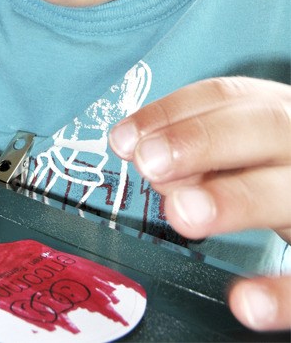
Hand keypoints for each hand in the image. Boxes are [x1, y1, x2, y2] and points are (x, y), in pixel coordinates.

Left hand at [108, 76, 290, 331]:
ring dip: (236, 199)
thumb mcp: (246, 151)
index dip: (172, 113)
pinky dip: (281, 293)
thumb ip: (200, 153)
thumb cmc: (276, 169)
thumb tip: (147, 159)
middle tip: (150, 163)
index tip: (123, 139)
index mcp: (277, 112)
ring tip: (182, 213)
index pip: (226, 97)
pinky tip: (244, 302)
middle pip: (263, 128)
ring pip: (289, 191)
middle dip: (203, 141)